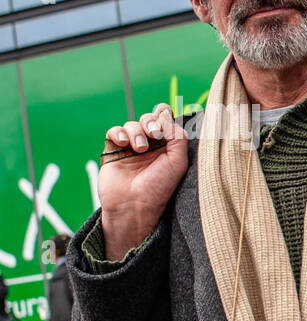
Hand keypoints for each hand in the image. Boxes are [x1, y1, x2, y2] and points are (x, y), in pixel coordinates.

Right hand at [99, 103, 189, 260]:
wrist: (134, 205)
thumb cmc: (159, 187)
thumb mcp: (177, 162)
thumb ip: (178, 137)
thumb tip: (168, 116)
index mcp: (167, 147)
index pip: (166, 122)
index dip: (164, 114)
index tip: (165, 115)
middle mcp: (150, 146)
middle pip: (149, 119)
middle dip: (151, 121)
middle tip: (154, 134)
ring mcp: (131, 148)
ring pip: (132, 124)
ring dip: (137, 131)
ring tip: (140, 148)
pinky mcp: (114, 151)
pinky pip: (114, 132)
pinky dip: (119, 133)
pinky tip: (124, 143)